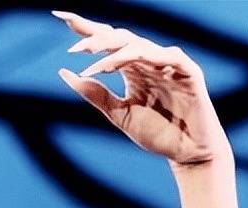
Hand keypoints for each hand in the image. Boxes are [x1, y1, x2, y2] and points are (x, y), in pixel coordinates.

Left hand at [52, 10, 230, 168]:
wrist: (186, 153)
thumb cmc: (157, 133)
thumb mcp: (117, 114)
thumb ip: (94, 94)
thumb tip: (64, 72)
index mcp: (132, 67)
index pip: (106, 42)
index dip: (85, 28)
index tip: (60, 16)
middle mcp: (149, 59)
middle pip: (119, 37)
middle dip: (96, 38)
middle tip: (75, 48)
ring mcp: (168, 63)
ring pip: (137, 46)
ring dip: (112, 51)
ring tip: (90, 59)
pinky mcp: (187, 70)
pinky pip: (163, 57)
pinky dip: (141, 59)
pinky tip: (119, 65)